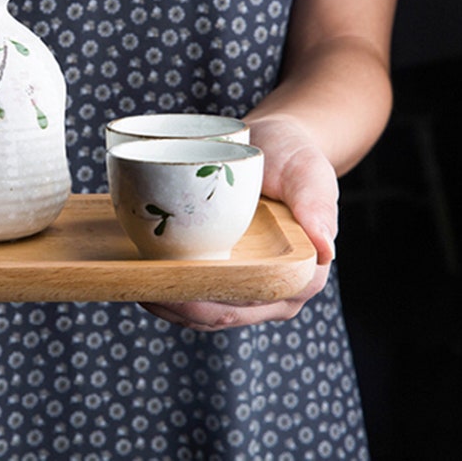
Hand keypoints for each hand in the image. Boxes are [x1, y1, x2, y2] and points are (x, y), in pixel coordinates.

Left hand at [141, 116, 336, 329]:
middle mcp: (278, 291)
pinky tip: (143, 281)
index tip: (177, 289)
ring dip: (170, 305)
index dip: (214, 301)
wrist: (273, 147)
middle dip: (181, 307)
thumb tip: (326, 249)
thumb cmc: (294, 156)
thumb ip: (317, 204)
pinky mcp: (227, 280)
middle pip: (224, 313)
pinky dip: (170, 295)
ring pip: (206, 315)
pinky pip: (197, 299)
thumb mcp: (309, 171)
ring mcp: (250, 290)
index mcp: (303, 274)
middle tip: (142, 288)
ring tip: (135, 287)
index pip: (255, 299)